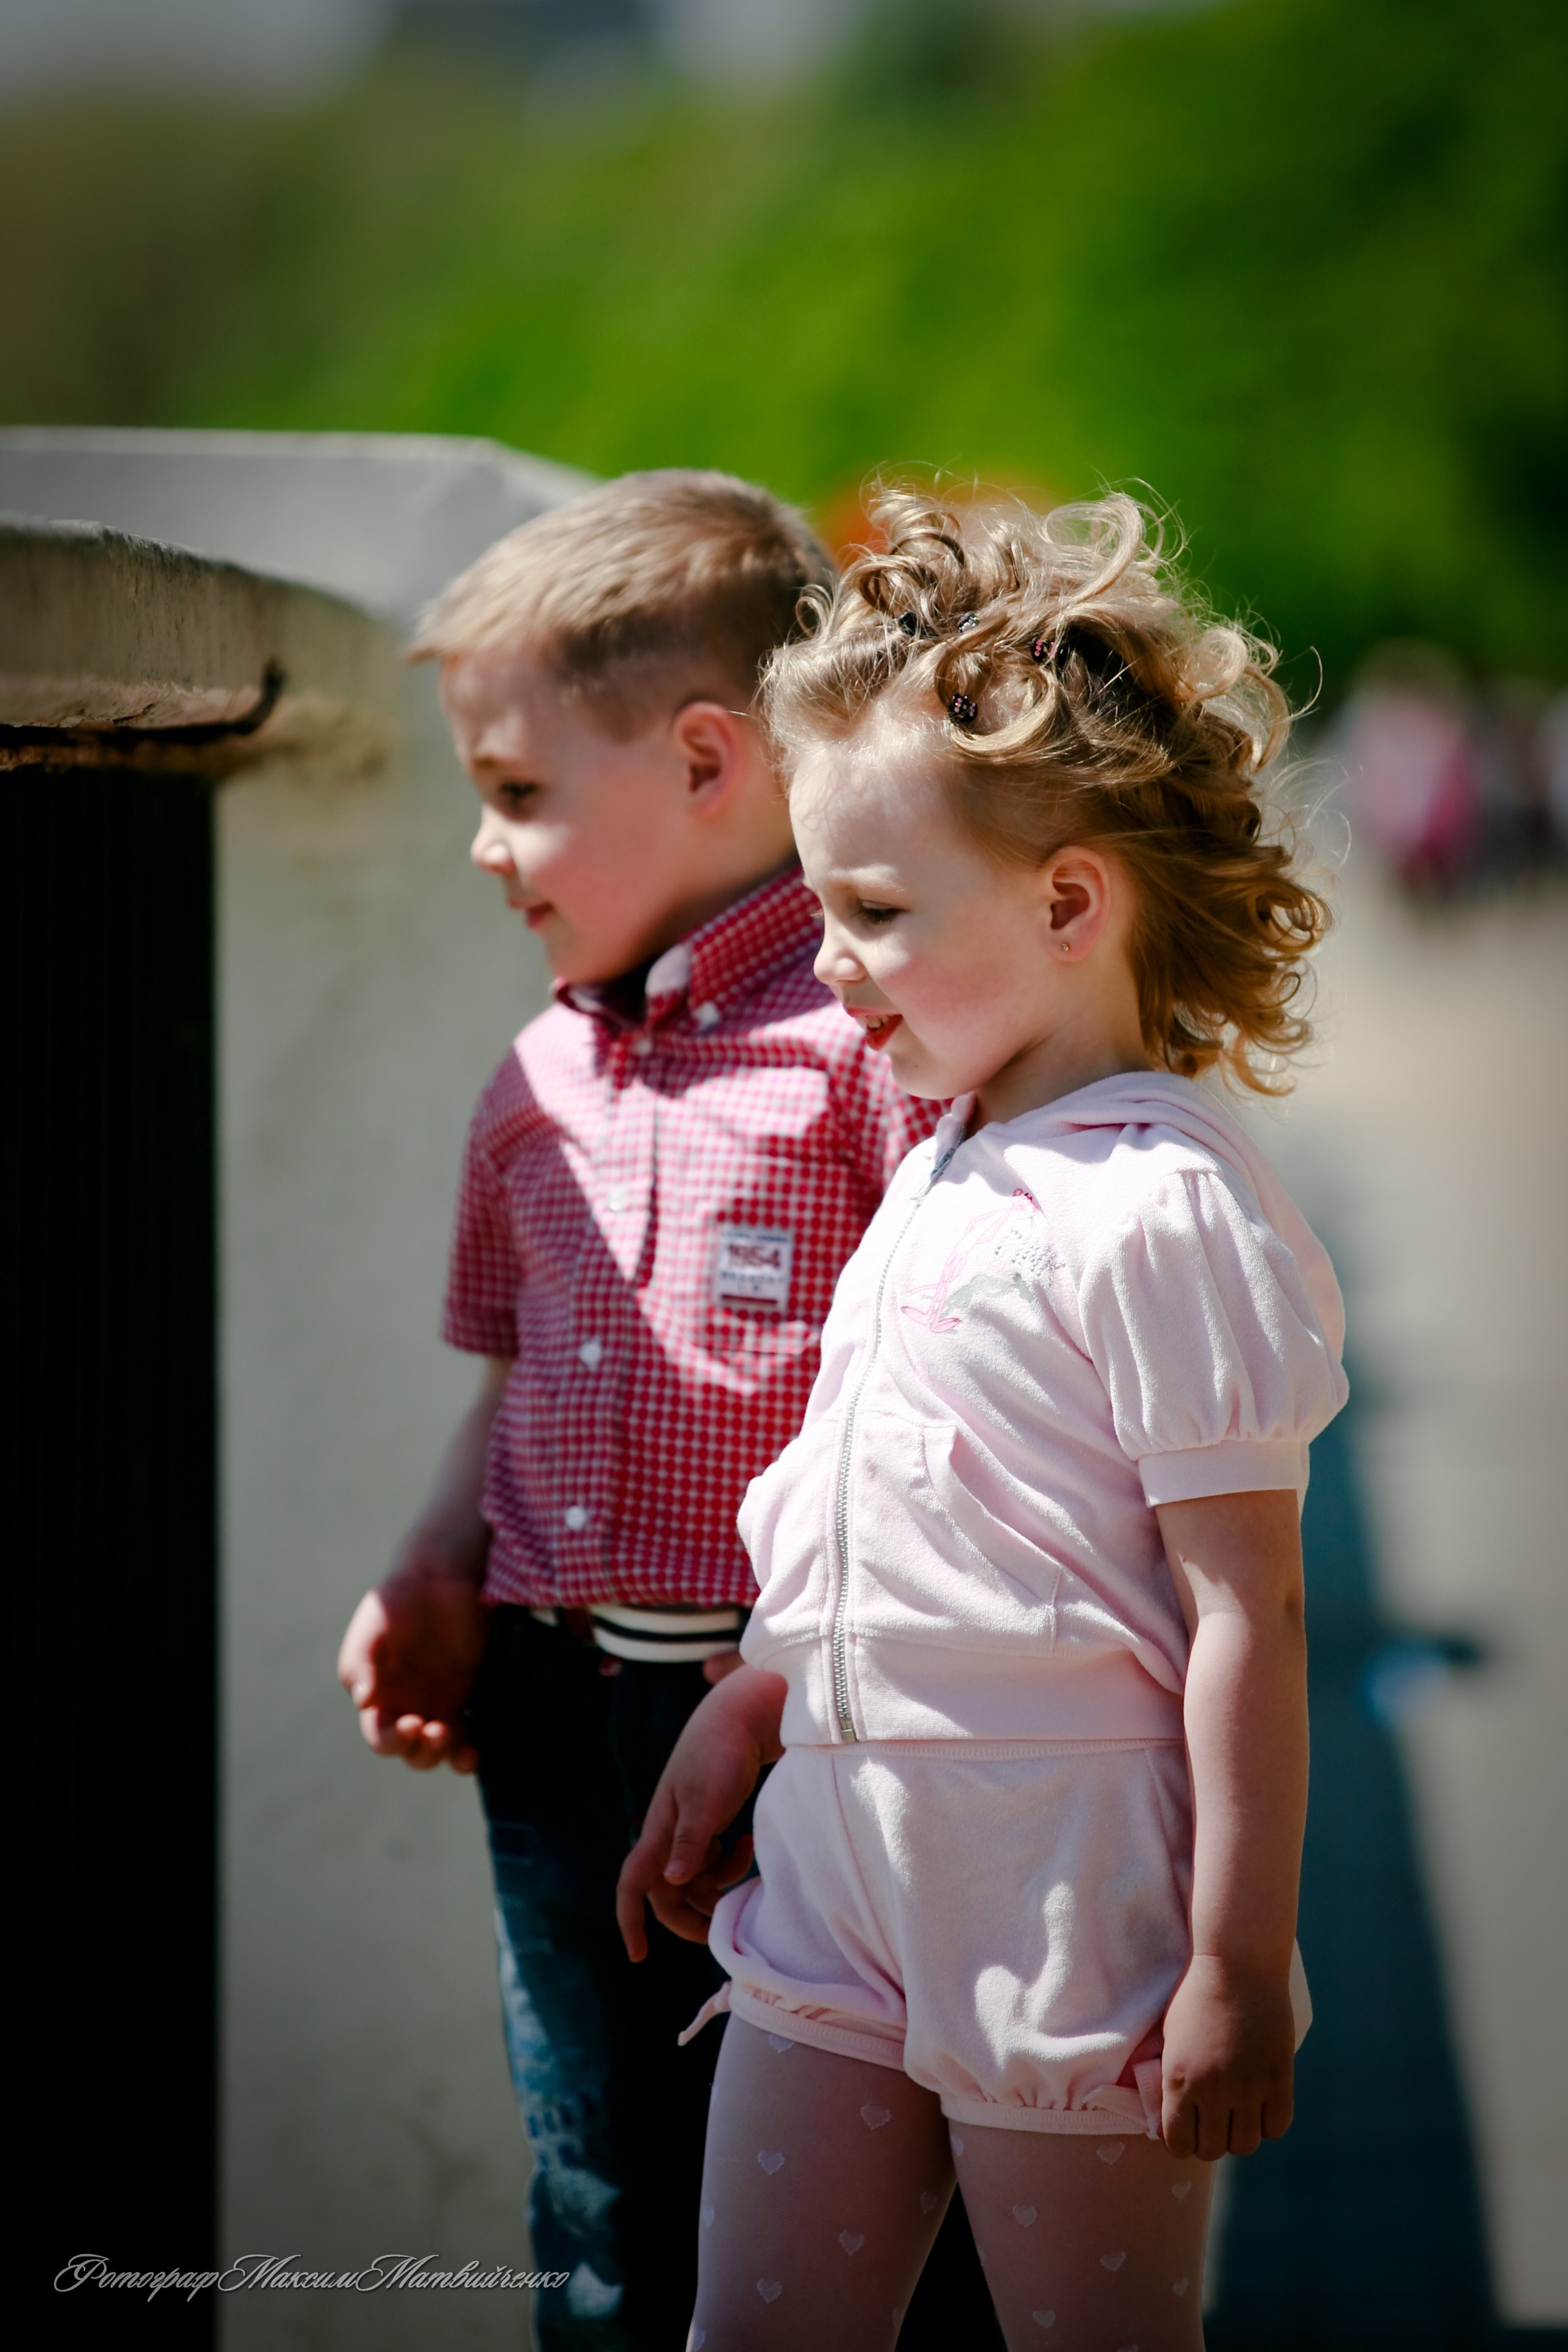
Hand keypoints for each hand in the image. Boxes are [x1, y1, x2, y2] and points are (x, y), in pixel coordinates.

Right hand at [337, 1556, 487, 1774]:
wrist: (436, 1582)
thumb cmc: (395, 1606)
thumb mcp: (370, 1631)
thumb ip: (361, 1664)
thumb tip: (362, 1700)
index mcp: (379, 1700)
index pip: (381, 1736)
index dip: (393, 1740)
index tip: (412, 1723)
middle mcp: (407, 1708)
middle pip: (411, 1752)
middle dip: (422, 1752)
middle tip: (436, 1730)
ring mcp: (439, 1705)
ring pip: (439, 1751)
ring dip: (445, 1756)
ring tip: (459, 1746)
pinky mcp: (467, 1697)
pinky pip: (467, 1735)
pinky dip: (468, 1752)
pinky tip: (474, 1753)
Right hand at [617, 1666, 786, 1958]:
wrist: (740, 1718)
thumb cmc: (721, 1756)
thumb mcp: (707, 1799)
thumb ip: (691, 1841)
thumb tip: (672, 1883)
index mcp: (660, 1830)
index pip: (633, 1883)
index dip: (629, 1920)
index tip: (638, 1955)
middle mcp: (668, 1834)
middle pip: (668, 1894)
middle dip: (692, 1915)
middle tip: (723, 1929)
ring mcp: (688, 1829)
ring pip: (694, 1880)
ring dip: (719, 1883)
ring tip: (747, 1857)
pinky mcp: (708, 1821)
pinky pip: (711, 1862)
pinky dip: (729, 1864)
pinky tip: (746, 1842)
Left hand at [1160, 1953, 1295, 2158]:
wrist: (1237, 1964)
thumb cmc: (1195, 1994)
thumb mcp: (1170, 2038)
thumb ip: (1171, 2078)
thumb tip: (1173, 2114)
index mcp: (1179, 2080)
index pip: (1178, 2144)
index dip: (1181, 2142)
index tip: (1186, 2129)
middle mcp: (1213, 2091)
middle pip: (1212, 2150)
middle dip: (1209, 2140)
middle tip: (1211, 2121)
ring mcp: (1249, 2086)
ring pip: (1245, 2144)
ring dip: (1238, 2134)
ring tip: (1236, 2113)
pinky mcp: (1279, 2078)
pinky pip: (1276, 2126)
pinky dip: (1267, 2122)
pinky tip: (1259, 2104)